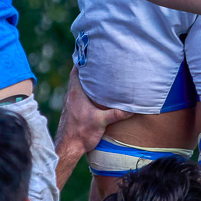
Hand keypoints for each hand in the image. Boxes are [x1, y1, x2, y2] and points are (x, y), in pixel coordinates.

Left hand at [54, 70, 133, 189]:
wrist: (67, 148)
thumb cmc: (80, 133)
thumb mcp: (101, 122)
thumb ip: (116, 113)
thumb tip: (132, 108)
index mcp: (76, 93)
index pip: (76, 70)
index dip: (82, 60)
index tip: (90, 52)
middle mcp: (71, 96)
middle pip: (77, 76)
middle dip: (87, 69)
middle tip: (99, 61)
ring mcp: (70, 104)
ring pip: (77, 86)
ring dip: (86, 80)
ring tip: (98, 76)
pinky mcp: (71, 111)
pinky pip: (78, 95)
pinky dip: (85, 91)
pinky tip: (94, 95)